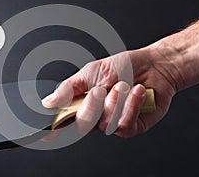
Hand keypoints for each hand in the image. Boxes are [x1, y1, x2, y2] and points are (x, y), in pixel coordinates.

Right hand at [42, 46, 176, 137]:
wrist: (154, 65)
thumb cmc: (123, 66)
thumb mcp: (91, 72)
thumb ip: (69, 88)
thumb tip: (48, 102)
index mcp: (84, 103)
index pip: (65, 119)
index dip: (54, 127)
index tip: (45, 133)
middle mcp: (97, 116)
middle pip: (83, 124)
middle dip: (92, 105)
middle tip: (100, 89)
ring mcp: (114, 123)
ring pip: (105, 124)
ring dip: (115, 102)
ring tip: (124, 85)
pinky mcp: (133, 127)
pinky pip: (125, 125)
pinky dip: (131, 106)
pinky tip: (137, 92)